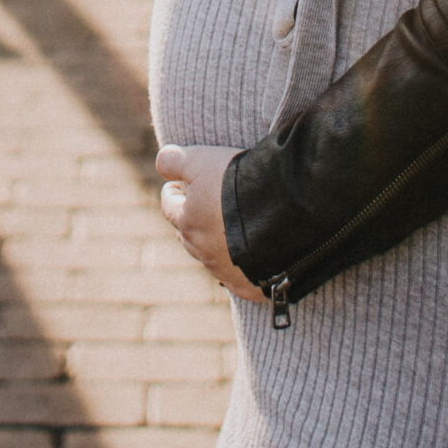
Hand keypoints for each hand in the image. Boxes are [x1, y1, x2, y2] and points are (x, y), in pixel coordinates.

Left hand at [157, 144, 261, 299]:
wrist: (286, 215)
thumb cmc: (240, 185)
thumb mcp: (203, 161)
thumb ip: (176, 160)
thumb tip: (161, 161)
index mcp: (187, 222)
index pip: (170, 206)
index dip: (173, 192)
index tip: (177, 185)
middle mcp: (203, 251)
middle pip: (190, 234)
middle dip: (193, 219)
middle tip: (204, 204)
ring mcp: (227, 272)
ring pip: (213, 256)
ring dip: (217, 242)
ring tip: (231, 227)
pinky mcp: (252, 286)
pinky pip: (241, 276)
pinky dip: (242, 264)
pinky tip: (252, 253)